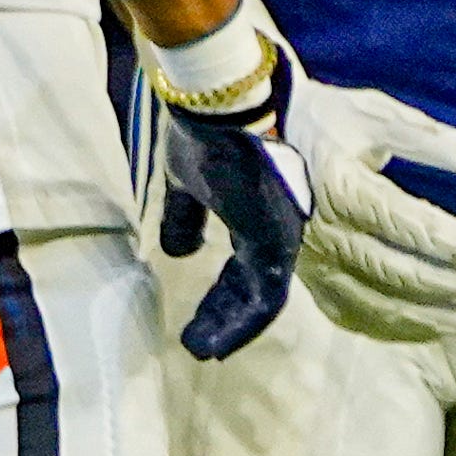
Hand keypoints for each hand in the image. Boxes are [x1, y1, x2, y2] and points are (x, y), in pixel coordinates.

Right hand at [156, 55, 315, 358]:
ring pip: (259, 294)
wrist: (220, 107)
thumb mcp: (185, 181)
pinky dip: (239, 323)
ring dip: (229, 324)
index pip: (243, 261)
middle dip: (224, 313)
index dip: (224, 292)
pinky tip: (213, 340)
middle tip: (200, 341)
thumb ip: (186, 218)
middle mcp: (274, 225)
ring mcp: (279, 234)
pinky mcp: (277, 241)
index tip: (202, 317)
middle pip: (251, 281)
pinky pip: (263, 296)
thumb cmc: (201, 134)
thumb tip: (176, 251)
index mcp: (255, 209)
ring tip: (200, 348)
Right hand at [283, 73, 455, 340]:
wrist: (251, 130)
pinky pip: (350, 314)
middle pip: (402, 272)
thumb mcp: (372, 114)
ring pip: (378, 304)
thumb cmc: (318, 118)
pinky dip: (392, 328)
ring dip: (433, 318)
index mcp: (344, 190)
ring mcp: (311, 260)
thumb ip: (425, 137)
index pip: (416, 229)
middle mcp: (325, 233)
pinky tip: (424, 329)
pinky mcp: (304, 274)